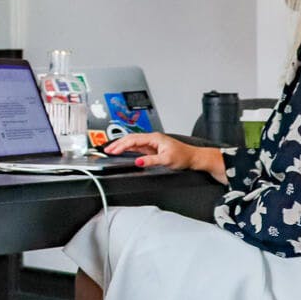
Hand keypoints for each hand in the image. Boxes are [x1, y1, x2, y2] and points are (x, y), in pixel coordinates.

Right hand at [105, 133, 227, 182]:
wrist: (193, 158)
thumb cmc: (183, 156)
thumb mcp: (166, 160)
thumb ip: (150, 160)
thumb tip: (138, 161)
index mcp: (154, 138)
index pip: (133, 140)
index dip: (121, 145)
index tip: (112, 150)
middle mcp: (152, 138)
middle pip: (130, 139)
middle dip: (117, 144)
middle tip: (107, 150)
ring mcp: (152, 143)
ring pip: (132, 142)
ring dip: (121, 145)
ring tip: (111, 150)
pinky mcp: (152, 148)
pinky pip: (137, 147)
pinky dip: (128, 149)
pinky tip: (123, 151)